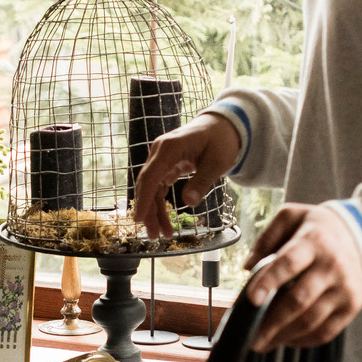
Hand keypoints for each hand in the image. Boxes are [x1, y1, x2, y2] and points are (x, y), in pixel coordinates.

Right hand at [131, 113, 242, 238]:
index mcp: (170, 148)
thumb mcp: (217, 162)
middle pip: (147, 185)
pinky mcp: (166, 165)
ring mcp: (161, 158)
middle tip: (156, 236)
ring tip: (164, 234)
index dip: (143, 199)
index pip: (151, 176)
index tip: (138, 220)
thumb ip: (202, 181)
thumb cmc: (221, 141)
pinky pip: (158, 186)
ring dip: (155, 211)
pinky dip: (160, 203)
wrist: (223, 125)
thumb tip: (189, 203)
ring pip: (152, 189)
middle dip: (149, 212)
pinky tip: (164, 220)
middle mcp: (159, 152)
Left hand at [243, 202, 361, 350]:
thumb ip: (266, 237)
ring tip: (263, 344)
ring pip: (310, 321)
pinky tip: (286, 340)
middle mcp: (332, 266)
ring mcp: (344, 289)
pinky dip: (302, 341)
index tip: (252, 299)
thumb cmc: (317, 229)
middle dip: (270, 323)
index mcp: (313, 241)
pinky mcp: (351, 307)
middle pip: (298, 300)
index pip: (289, 262)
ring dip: (283, 336)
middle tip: (250, 338)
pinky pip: (325, 332)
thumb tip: (247, 267)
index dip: (269, 281)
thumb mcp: (292, 217)